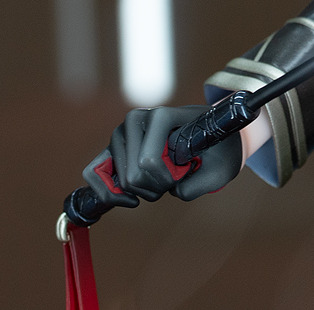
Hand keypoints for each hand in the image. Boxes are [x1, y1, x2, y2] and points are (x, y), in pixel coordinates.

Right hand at [82, 106, 243, 206]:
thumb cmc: (217, 150)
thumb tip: (171, 192)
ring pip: (120, 180)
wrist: (210, 135)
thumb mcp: (220, 170)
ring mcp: (121, 132)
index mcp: (161, 115)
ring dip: (142, 191)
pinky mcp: (112, 147)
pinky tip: (130, 199)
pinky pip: (93, 174)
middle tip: (175, 177)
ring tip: (162, 179)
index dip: (167, 180)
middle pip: (133, 175)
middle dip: (155, 187)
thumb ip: (195, 186)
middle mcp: (136, 118)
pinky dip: (108, 193)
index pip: (148, 161)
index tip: (186, 171)